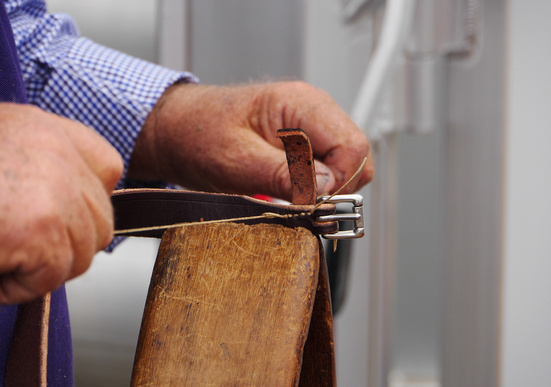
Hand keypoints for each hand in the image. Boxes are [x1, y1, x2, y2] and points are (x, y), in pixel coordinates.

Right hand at [0, 104, 122, 303]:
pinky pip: (51, 277)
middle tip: (12, 245)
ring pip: (81, 253)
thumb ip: (41, 170)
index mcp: (43, 127)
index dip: (83, 203)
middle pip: (100, 221)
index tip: (51, 219)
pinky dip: (17, 287)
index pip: (106, 168)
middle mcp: (55, 150)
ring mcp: (51, 188)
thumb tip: (80, 207)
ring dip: (39, 268)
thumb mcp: (2, 151)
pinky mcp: (36, 229)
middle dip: (61, 245)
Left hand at [128, 81, 373, 200]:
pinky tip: (292, 196)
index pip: (352, 146)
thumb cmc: (197, 134)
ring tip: (295, 202)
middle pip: (356, 157)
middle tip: (305, 208)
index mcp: (301, 104)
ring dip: (327, 192)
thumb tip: (324, 190)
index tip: (313, 204)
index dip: (339, 182)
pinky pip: (327, 172)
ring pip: (346, 168)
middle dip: (337, 189)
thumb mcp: (236, 160)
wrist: (176, 132)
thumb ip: (283, 174)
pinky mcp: (303, 147)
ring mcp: (310, 130)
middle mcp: (313, 113)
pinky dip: (317, 191)